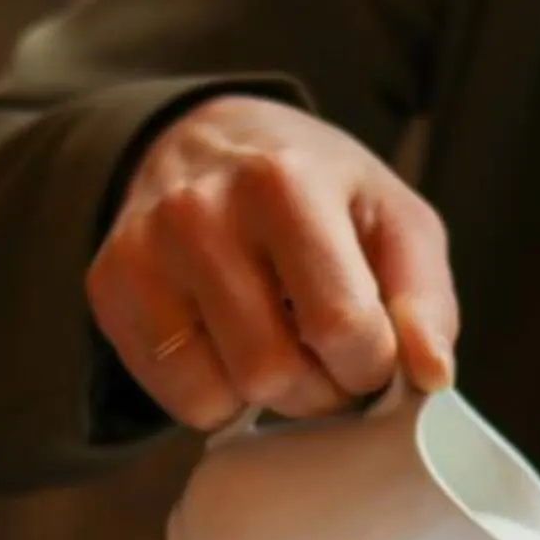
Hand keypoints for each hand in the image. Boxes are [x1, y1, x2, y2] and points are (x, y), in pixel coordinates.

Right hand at [88, 95, 459, 428]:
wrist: (209, 140)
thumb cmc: (318, 192)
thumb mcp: (394, 219)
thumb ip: (425, 299)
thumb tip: (430, 376)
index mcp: (283, 182)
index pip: (341, 328)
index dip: (370, 365)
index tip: (370, 350)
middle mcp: (200, 210)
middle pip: (275, 372)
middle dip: (318, 389)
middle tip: (324, 357)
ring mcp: (144, 251)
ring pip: (223, 393)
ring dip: (267, 396)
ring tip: (278, 346)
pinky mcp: (109, 288)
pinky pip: (176, 399)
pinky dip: (216, 394)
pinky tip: (227, 345)